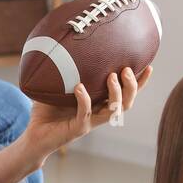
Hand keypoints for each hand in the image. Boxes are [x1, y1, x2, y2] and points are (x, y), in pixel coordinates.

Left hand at [22, 66, 152, 163]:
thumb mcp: (55, 88)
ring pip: (113, 110)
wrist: (33, 136)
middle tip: (126, 69)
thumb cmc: (45, 112)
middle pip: (126, 102)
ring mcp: (90, 122)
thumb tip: (60, 46)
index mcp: (98, 104)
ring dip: (116, 92)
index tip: (148, 66)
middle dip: (131, 86)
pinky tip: (79, 87)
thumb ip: (62, 72)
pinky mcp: (78, 129)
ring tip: (111, 76)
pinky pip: (86, 114)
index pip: (125, 93)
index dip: (139, 83)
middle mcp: (98, 114)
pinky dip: (84, 99)